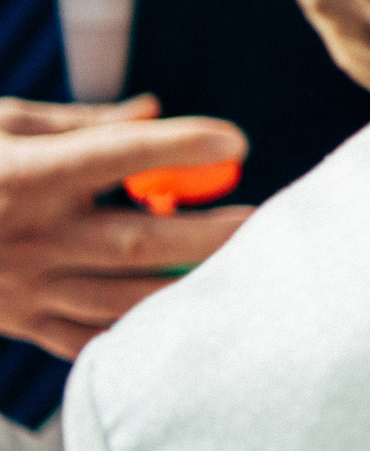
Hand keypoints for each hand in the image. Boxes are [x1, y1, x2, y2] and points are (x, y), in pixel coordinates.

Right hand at [0, 97, 250, 356]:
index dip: (179, 146)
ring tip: (240, 270)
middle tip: (263, 219)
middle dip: (207, 233)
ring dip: (184, 286)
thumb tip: (153, 111)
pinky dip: (137, 331)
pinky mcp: (17, 323)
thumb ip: (81, 124)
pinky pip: (86, 339)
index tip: (236, 138)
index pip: (113, 156)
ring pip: (120, 298)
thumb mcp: (0, 123)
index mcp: (24, 175)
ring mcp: (21, 289)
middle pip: (136, 241)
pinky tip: (182, 316)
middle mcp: (26, 237)